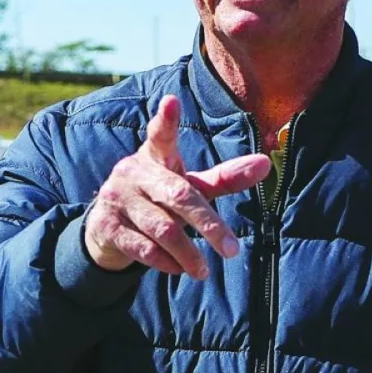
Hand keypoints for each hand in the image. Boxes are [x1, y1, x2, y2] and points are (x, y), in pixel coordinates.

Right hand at [84, 94, 270, 278]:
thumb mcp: (189, 184)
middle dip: (208, 224)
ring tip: (205, 271)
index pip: (160, 135)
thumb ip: (225, 177)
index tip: (171, 101)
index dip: (166, 120)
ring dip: (187, 253)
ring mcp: (118, 198)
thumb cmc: (160, 198)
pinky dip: (164, 262)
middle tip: (232, 251)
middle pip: (179, 195)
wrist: (106, 227)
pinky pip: (141, 248)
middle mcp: (134, 172)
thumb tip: (265, 164)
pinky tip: (179, 269)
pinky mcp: (106, 226)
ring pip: (161, 228)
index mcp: (156, 155)